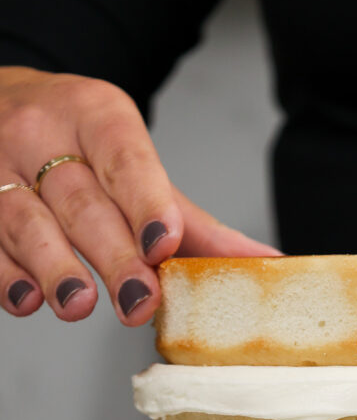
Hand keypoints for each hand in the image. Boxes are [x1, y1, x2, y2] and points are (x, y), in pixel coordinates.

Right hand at [0, 67, 278, 324]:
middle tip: (139, 300)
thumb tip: (268, 265)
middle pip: (81, 202)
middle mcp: (40, 132)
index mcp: (96, 114)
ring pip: (25, 220)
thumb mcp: (134, 164)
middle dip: (113, 256)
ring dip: (54, 267)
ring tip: (78, 304)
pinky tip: (26, 299)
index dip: (146, 201)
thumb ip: (195, 223)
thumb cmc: (79, 145)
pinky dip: (4, 274)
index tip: (165, 243)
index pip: (125, 157)